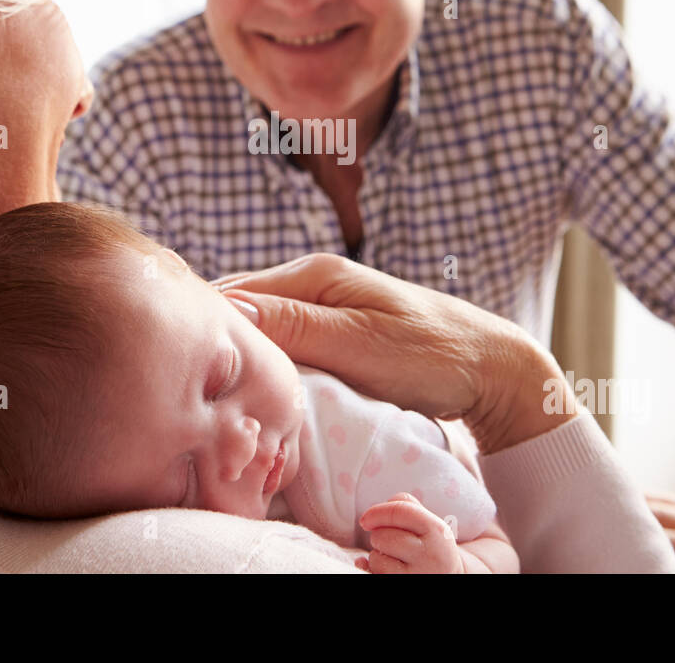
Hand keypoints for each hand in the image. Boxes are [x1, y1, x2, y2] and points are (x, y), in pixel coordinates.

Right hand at [215, 253, 579, 454]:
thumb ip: (296, 327)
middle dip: (215, 347)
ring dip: (239, 362)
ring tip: (215, 400)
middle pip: (240, 312)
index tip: (181, 370)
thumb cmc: (433, 355)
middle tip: (190, 394)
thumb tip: (228, 312)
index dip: (203, 328)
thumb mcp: (361, 344)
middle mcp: (310, 284)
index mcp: (313, 273)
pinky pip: (281, 350)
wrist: (493, 370)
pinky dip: (264, 371)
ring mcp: (320, 311)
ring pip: (258, 334)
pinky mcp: (330, 338)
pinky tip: (253, 397)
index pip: (232, 293)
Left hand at [354, 492, 464, 573]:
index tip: (365, 520)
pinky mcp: (405, 586)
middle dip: (379, 536)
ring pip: (376, 559)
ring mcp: (418, 575)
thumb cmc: (431, 546)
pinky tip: (386, 569)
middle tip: (392, 543)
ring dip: (378, 556)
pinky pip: (374, 575)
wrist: (450, 576)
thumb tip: (372, 516)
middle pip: (382, 536)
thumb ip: (405, 506)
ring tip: (396, 559)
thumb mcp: (428, 522)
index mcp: (436, 531)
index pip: (399, 512)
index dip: (376, 512)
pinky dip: (373, 570)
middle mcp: (430, 555)